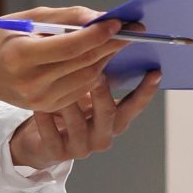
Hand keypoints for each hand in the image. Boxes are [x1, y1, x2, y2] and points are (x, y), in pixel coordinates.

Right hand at [0, 8, 124, 120]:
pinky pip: (81, 89)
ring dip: (106, 59)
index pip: (70, 46)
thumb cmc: (2, 36)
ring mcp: (39, 99)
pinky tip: (99, 58)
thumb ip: (66, 18)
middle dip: (110, 45)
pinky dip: (94, 72)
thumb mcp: (28, 18)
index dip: (98, 34)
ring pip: (88, 78)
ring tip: (117, 41)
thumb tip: (101, 18)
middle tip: (132, 30)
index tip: (118, 22)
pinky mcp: (47, 107)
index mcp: (21, 56)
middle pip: (83, 63)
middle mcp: (30, 82)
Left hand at [9, 74, 162, 167]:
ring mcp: (80, 147)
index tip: (155, 71)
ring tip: (57, 85)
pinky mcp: (56, 153)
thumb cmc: (66, 106)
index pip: (134, 105)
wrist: (39, 137)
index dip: (145, 90)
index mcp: (113, 119)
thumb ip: (100, 71)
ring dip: (70, 103)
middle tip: (97, 74)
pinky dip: (45, 118)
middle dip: (103, 93)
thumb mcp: (85, 89)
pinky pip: (51, 134)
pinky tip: (38, 107)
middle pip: (110, 115)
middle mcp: (102, 135)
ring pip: (78, 124)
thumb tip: (111, 39)